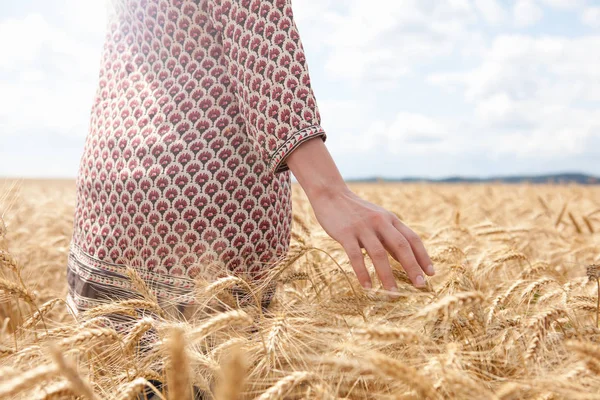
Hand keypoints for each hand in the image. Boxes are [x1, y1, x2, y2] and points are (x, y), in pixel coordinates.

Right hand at [309, 186, 433, 290]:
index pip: (412, 238)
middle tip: (420, 285)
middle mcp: (380, 222)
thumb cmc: (356, 211)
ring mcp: (362, 227)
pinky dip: (362, 273)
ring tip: (393, 293)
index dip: (423, 256)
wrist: (331, 195)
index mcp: (390, 219)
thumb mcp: (378, 219)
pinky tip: (367, 287)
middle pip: (401, 246)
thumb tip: (406, 260)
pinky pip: (356, 256)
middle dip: (412, 267)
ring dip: (387, 275)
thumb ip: (390, 237)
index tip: (431, 274)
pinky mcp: (345, 233)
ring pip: (379, 254)